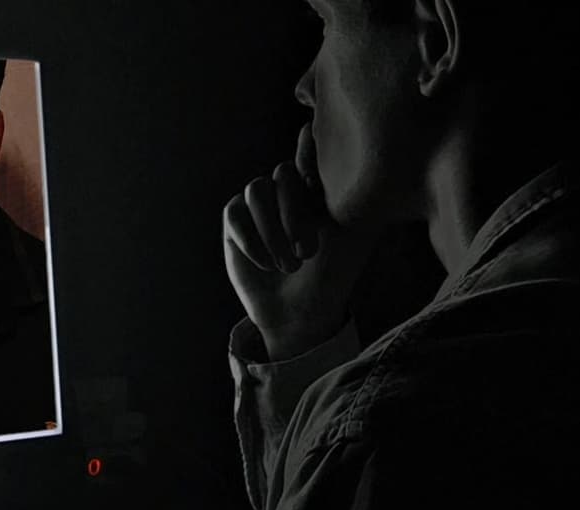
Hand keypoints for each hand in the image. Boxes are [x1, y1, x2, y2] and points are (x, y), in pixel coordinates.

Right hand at [223, 124, 376, 360]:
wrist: (303, 311)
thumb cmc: (334, 271)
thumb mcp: (344, 224)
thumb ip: (330, 182)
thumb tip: (307, 127)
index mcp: (315, 187)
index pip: (306, 158)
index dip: (308, 170)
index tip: (316, 193)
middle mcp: (285, 191)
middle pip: (281, 174)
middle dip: (293, 214)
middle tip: (307, 252)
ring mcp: (259, 206)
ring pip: (256, 191)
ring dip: (272, 231)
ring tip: (288, 263)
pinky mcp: (235, 225)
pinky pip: (235, 215)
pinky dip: (251, 241)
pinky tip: (267, 264)